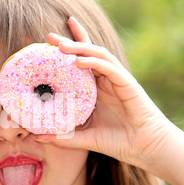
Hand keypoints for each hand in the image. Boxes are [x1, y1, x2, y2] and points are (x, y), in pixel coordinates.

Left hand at [36, 17, 173, 169]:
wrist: (145, 149)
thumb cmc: (119, 142)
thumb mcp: (85, 138)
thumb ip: (63, 136)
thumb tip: (38, 135)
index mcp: (96, 89)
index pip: (80, 63)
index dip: (67, 50)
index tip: (47, 42)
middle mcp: (106, 81)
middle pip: (87, 54)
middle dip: (70, 42)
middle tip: (49, 35)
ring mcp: (117, 80)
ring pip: (98, 56)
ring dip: (80, 48)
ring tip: (61, 45)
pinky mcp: (128, 84)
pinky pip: (110, 68)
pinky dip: (94, 62)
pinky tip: (79, 61)